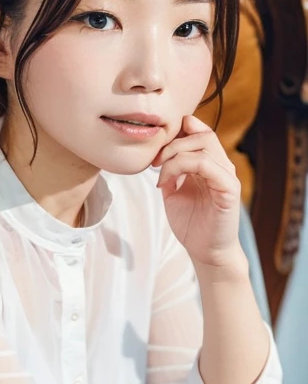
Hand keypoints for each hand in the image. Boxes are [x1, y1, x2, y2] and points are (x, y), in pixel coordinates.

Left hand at [152, 114, 240, 267]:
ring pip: (204, 144)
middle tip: (154, 162)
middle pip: (201, 133)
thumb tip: (157, 154)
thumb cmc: (191, 223)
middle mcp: (221, 165)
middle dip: (172, 143)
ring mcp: (226, 176)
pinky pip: (208, 165)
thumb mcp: (172, 191)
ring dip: (174, 155)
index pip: (198, 130)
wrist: (205, 252)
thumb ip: (168, 170)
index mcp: (209, 163)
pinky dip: (182, 167)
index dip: (176, 132)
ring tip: (160, 173)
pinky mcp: (229, 189)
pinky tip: (168, 183)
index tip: (155, 151)